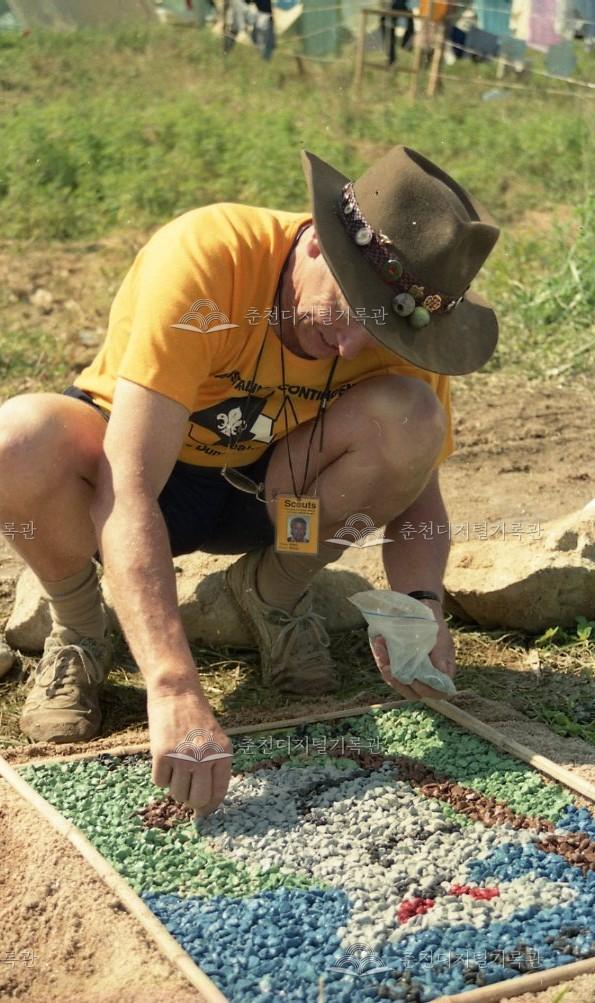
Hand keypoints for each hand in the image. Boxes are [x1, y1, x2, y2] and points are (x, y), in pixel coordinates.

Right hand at [147, 684, 232, 818]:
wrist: (176, 692)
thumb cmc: (195, 718)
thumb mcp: (215, 740)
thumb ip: (213, 768)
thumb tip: (204, 806)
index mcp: (223, 754)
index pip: (218, 793)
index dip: (209, 807)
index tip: (202, 813)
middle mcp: (206, 758)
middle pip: (197, 800)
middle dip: (190, 801)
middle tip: (185, 791)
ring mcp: (184, 757)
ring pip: (177, 793)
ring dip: (174, 786)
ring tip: (175, 766)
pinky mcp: (163, 754)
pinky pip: (159, 782)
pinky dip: (160, 775)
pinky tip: (164, 757)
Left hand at [369, 605, 455, 701]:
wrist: (419, 608)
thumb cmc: (434, 624)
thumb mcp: (441, 636)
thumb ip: (441, 653)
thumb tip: (443, 673)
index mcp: (442, 672)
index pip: (437, 692)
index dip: (427, 690)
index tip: (416, 679)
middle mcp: (425, 677)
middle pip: (414, 693)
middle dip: (402, 685)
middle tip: (394, 671)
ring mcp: (408, 672)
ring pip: (397, 684)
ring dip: (389, 673)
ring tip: (384, 655)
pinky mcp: (394, 665)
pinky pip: (386, 669)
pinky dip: (382, 659)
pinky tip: (380, 644)